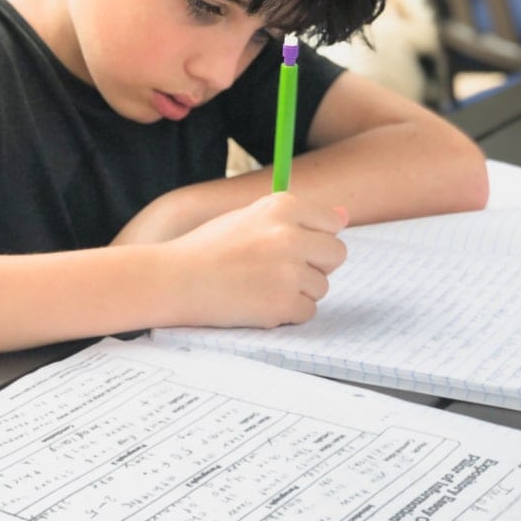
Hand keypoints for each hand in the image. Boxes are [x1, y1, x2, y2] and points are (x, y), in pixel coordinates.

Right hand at [160, 193, 346, 328]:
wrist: (174, 280)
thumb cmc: (210, 248)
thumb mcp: (251, 218)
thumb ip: (298, 217)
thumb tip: (346, 216)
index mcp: (282, 206)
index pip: (332, 223)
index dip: (314, 238)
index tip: (292, 247)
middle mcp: (289, 234)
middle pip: (336, 254)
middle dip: (315, 265)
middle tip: (280, 271)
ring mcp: (288, 270)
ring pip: (321, 286)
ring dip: (297, 291)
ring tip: (259, 286)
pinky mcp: (282, 303)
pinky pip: (307, 312)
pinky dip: (286, 314)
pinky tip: (257, 303)